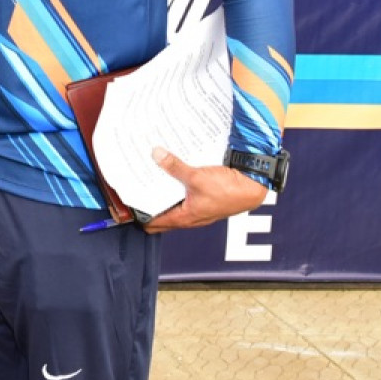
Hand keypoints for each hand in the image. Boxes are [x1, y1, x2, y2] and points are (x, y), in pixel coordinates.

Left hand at [142, 147, 269, 233]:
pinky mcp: (206, 200)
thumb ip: (175, 166)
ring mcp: (199, 210)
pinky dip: (177, 189)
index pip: (154, 224)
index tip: (127, 204)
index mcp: (184, 218)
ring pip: (174, 205)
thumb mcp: (196, 176)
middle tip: (137, 189)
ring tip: (152, 180)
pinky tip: (174, 175)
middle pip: (162, 216)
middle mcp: (190, 217)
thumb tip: (156, 155)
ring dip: (163, 196)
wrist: (253, 187)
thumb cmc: (228, 190)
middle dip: (148, 205)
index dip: (139, 216)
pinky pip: (186, 197)